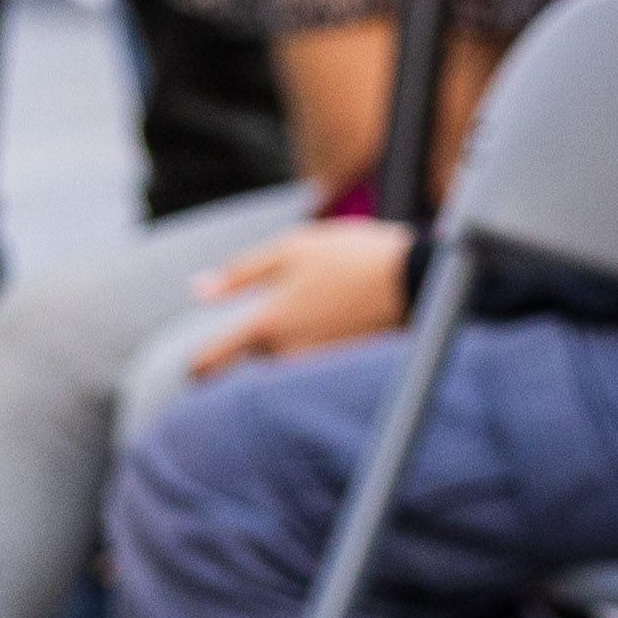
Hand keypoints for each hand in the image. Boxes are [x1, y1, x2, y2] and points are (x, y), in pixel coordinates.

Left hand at [183, 216, 416, 377]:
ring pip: (286, 362)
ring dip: (292, 344)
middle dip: (260, 343)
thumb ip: (240, 273)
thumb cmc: (353, 257)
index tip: (197, 369)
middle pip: (253, 361)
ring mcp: (318, 364)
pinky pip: (316, 363)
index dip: (197, 367)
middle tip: (288, 311)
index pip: (211, 362)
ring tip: (322, 308)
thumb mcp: (292, 248)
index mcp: (265, 325)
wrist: (419, 279)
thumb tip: (198, 290)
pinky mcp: (344, 367)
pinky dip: (320, 346)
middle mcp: (287, 353)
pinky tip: (342, 317)